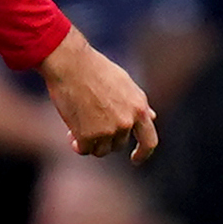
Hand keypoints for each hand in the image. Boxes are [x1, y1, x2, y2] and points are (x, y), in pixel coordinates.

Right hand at [38, 32, 157, 161]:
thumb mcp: (125, 84)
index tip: (135, 159)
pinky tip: (70, 133)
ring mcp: (108, 130)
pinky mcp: (88, 135)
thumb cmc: (96, 70)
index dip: (143, 153)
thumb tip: (152, 117)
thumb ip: (137, 104)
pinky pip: (84, 149)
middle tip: (90, 124)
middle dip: (106, 137)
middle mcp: (127, 122)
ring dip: (91, 143)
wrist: (71, 64)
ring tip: (79, 126)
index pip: (149, 141)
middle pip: (118, 145)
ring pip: (101, 150)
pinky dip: (77, 144)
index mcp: (139, 108)